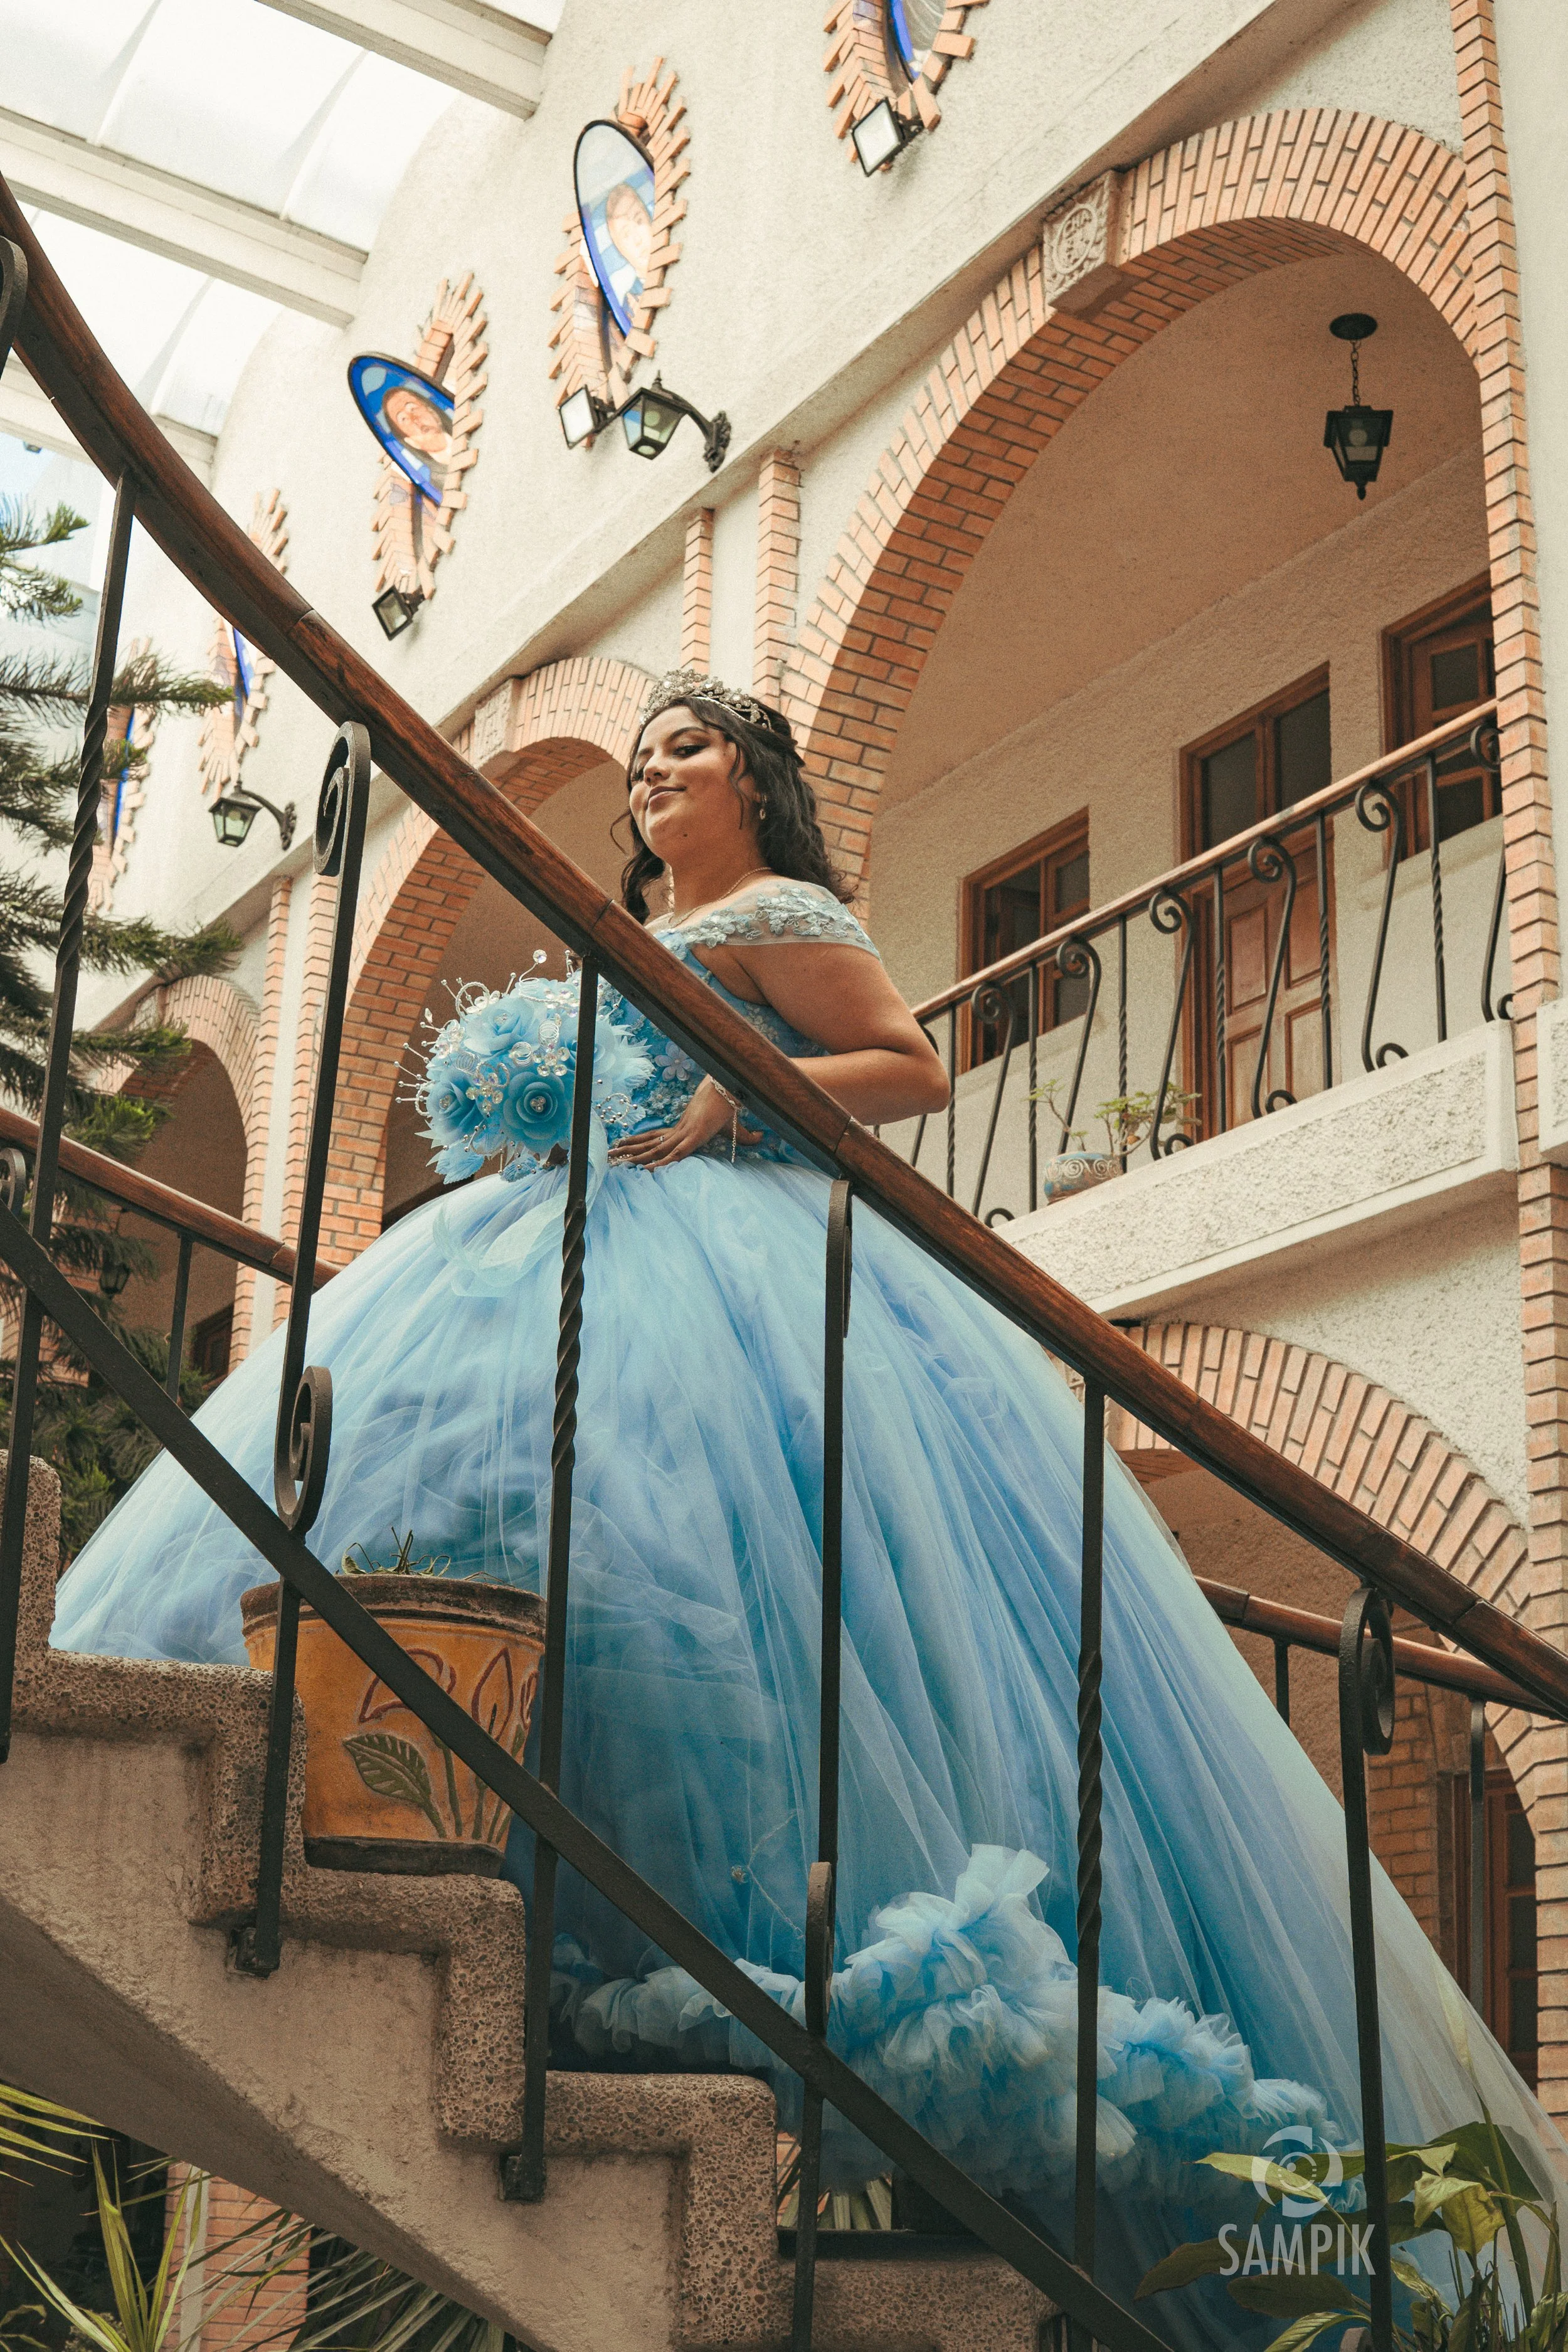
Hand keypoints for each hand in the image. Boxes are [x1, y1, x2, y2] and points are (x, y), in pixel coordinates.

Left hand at [607, 1077, 761, 1169]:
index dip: (639, 1142)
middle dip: (628, 1150)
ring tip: (613, 1160)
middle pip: (649, 1142)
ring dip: (634, 1155)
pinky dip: (660, 1162)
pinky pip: (673, 1154)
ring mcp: (685, 1133)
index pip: (656, 1137)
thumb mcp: (737, 1127)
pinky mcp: (694, 1136)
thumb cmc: (733, 1104)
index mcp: (684, 1127)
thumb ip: (746, 1136)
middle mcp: (679, 1130)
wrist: (732, 1087)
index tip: (622, 1146)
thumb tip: (762, 1138)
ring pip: (655, 1148)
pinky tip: (645, 1170)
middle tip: (608, 1155)